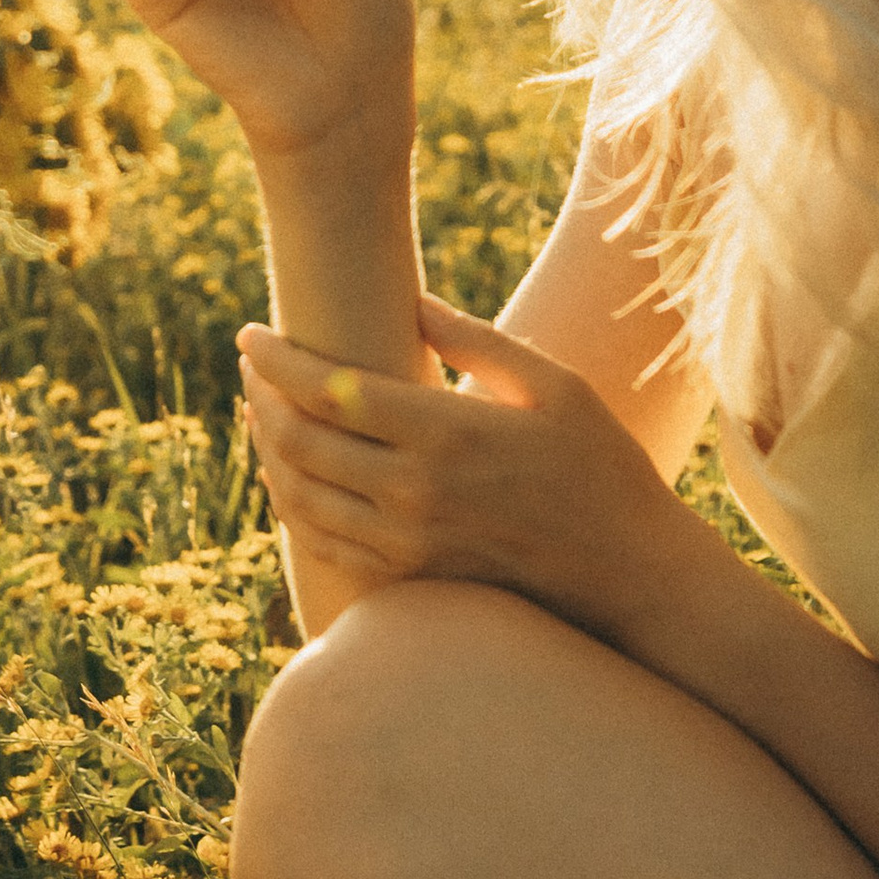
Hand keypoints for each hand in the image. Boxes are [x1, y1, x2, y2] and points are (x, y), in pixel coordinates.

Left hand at [238, 290, 689, 639]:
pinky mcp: (412, 579)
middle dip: (260, 400)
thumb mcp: (552, 385)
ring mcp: (409, 543)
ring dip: (267, 453)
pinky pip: (324, 543)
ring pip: (301, 497)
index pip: (329, 389)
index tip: (249, 335)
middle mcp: (415, 491)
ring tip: (261, 417)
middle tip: (250, 371)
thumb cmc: (601, 465)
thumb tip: (412, 299)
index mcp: (446, 431)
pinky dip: (294, 506)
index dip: (276, 361)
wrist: (629, 572)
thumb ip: (476, 341)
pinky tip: (292, 478)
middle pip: (299, 442)